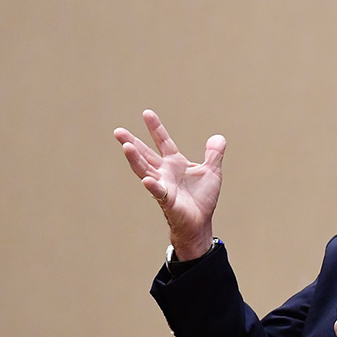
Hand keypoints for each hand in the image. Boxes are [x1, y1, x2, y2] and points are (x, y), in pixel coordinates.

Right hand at [114, 110, 225, 260]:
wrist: (200, 223)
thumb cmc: (202, 199)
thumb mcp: (212, 172)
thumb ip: (214, 155)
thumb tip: (219, 137)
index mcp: (175, 163)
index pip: (163, 142)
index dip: (156, 128)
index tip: (146, 113)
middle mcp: (165, 173)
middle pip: (145, 154)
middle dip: (132, 143)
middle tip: (118, 131)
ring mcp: (163, 186)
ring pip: (145, 170)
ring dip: (135, 159)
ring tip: (126, 147)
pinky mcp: (168, 201)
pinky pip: (159, 193)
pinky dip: (153, 186)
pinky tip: (146, 180)